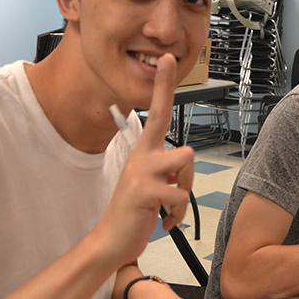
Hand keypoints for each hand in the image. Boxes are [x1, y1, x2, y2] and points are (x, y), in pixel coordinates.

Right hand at [95, 54, 194, 267]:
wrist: (111, 239)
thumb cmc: (135, 209)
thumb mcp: (151, 181)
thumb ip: (167, 166)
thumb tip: (184, 164)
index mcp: (144, 151)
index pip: (157, 111)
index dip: (164, 85)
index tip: (169, 59)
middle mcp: (142, 157)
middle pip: (185, 151)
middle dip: (187, 176)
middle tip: (174, 191)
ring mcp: (141, 173)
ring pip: (186, 170)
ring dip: (183, 194)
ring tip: (167, 207)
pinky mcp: (143, 191)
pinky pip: (179, 196)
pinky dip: (176, 213)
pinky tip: (162, 220)